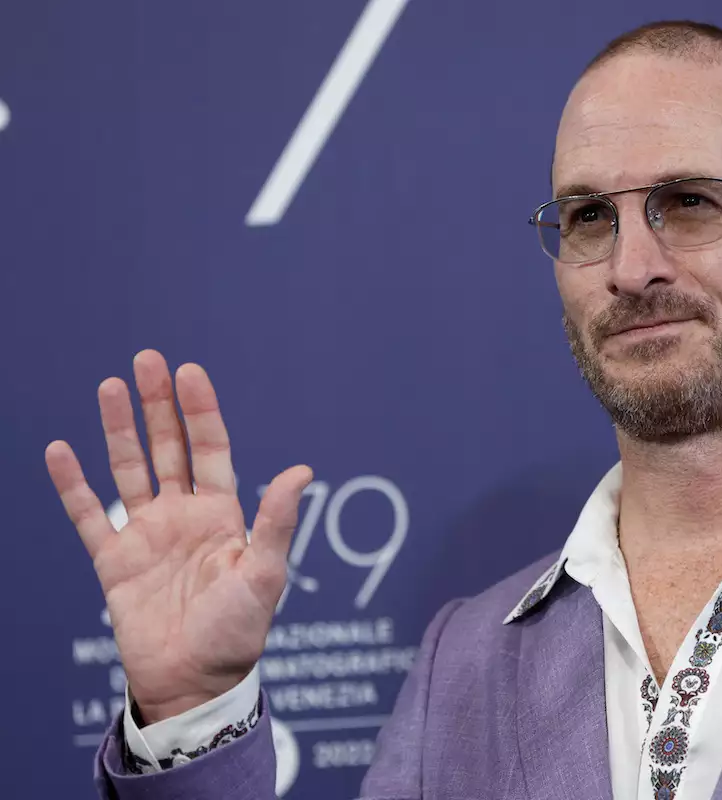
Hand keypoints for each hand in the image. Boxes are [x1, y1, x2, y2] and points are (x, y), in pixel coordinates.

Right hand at [45, 349, 311, 723]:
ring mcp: (147, 534)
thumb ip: (275, 522)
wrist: (195, 682)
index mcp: (223, 514)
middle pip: (169, 447)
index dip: (200, 411)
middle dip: (158, 404)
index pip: (210, 448)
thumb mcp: (264, 574)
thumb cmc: (238, 632)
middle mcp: (184, 515)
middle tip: (146, 360)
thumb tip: (303, 471)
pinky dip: (72, 484)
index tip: (189, 371)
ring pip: (129, 469)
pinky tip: (60, 449)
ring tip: (109, 386)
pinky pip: (88, 514)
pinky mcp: (114, 560)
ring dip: (119, 430)